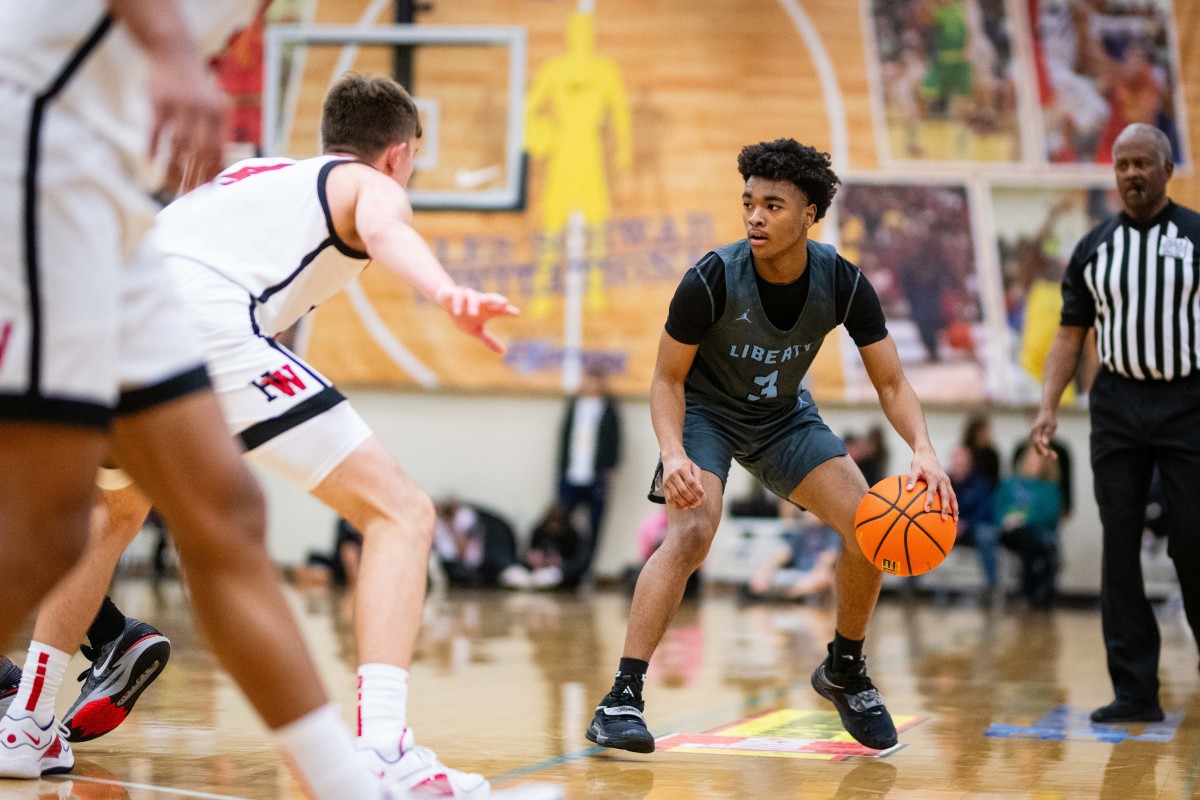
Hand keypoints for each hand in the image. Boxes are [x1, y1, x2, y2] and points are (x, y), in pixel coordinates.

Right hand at [146, 50, 226, 190]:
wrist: (174, 53)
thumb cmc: (197, 86)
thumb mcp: (215, 104)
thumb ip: (219, 131)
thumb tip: (221, 164)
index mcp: (218, 114)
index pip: (217, 150)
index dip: (213, 172)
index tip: (209, 191)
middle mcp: (201, 111)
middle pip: (198, 153)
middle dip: (194, 177)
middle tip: (190, 197)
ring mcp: (179, 107)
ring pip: (176, 146)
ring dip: (173, 169)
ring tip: (170, 187)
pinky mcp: (158, 103)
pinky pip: (156, 132)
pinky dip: (154, 148)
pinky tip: (153, 164)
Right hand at [435, 286, 519, 353]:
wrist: (447, 301)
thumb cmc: (465, 315)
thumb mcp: (476, 330)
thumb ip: (489, 339)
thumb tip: (504, 352)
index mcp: (486, 310)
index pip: (500, 310)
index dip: (508, 311)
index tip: (518, 314)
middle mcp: (479, 301)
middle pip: (491, 298)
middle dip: (498, 300)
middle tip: (505, 302)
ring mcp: (467, 296)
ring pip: (473, 297)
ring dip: (473, 305)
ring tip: (473, 314)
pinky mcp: (454, 293)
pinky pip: (457, 296)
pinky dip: (458, 304)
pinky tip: (458, 312)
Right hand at [662, 454, 704, 510]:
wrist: (671, 458)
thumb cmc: (685, 464)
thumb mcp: (694, 467)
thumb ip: (698, 478)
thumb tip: (700, 491)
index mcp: (682, 469)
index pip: (691, 482)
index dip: (698, 491)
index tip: (703, 497)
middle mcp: (673, 475)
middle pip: (683, 490)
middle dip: (692, 499)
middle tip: (698, 503)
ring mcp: (667, 481)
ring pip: (675, 496)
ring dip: (685, 503)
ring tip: (692, 506)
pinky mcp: (664, 486)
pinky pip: (669, 498)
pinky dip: (676, 505)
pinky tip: (684, 507)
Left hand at [907, 451, 957, 519]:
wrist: (928, 454)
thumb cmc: (919, 463)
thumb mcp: (914, 469)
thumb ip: (911, 479)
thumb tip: (908, 489)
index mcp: (933, 477)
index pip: (932, 490)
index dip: (929, 500)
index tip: (926, 510)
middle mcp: (942, 480)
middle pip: (946, 496)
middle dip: (945, 508)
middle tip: (944, 519)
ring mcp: (947, 482)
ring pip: (953, 497)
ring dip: (954, 508)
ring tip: (955, 520)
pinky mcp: (948, 483)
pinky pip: (953, 495)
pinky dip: (954, 504)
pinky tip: (954, 514)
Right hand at [1029, 407, 1059, 457]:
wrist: (1046, 414)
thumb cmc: (1049, 419)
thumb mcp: (1051, 426)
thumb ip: (1047, 434)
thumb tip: (1044, 443)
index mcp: (1035, 431)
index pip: (1037, 442)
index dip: (1041, 449)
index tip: (1046, 454)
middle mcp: (1032, 435)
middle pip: (1037, 446)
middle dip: (1045, 452)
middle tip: (1055, 456)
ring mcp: (1034, 438)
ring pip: (1038, 448)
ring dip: (1046, 452)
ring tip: (1055, 456)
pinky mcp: (1037, 439)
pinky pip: (1041, 447)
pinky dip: (1046, 450)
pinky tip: (1053, 454)